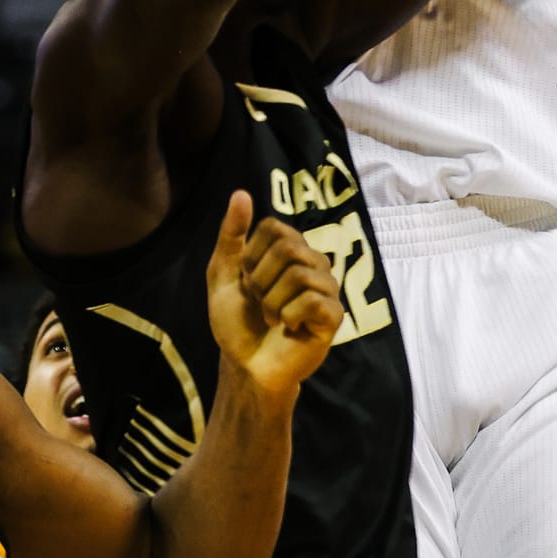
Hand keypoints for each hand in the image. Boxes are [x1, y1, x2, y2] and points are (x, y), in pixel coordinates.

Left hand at [205, 192, 345, 400]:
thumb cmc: (237, 321)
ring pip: (300, 275)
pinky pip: (313, 301)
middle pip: (289, 248)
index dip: (252, 255)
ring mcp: (327, 288)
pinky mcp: (334, 316)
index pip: (274, 227)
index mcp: (289, 248)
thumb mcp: (222, 275)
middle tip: (260, 302)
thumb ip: (231, 235)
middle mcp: (313, 262)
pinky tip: (290, 328)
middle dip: (261, 280)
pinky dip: (289, 317)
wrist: (246, 364)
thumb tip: (241, 193)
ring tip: (273, 318)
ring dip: (273, 303)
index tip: (247, 279)